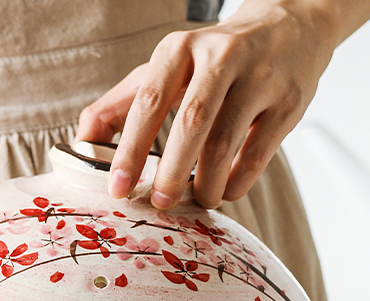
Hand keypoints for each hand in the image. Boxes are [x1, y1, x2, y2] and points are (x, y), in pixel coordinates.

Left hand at [76, 0, 341, 208]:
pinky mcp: (288, 102)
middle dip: (171, 172)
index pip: (148, 103)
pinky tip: (224, 192)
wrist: (289, 28)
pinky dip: (237, 183)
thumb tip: (81, 146)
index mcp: (179, 50)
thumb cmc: (211, 60)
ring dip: (206, 184)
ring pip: (226, 142)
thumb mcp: (164, 69)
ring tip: (197, 201)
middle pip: (190, 122)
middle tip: (161, 204)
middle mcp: (219, 57)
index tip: (118, 189)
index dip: (130, 150)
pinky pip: (259, 154)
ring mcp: (259, 78)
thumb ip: (119, 105)